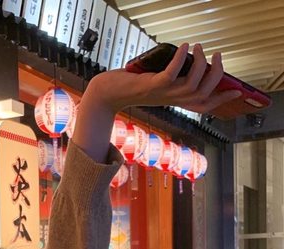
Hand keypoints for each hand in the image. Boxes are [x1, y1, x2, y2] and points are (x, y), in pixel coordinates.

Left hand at [87, 43, 240, 114]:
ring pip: (192, 86)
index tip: (236, 90)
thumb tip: (188, 63)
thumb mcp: (156, 82)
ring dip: (201, 64)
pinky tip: (183, 47)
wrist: (108, 93)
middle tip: (217, 54)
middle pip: (204, 94)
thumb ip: (172, 78)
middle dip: (216, 75)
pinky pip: (171, 74)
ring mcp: (162, 94)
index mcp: (175, 100)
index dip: (221, 100)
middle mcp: (171, 100)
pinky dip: (180, 59)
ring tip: (198, 47)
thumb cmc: (131, 85)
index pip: (203, 105)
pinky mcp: (151, 86)